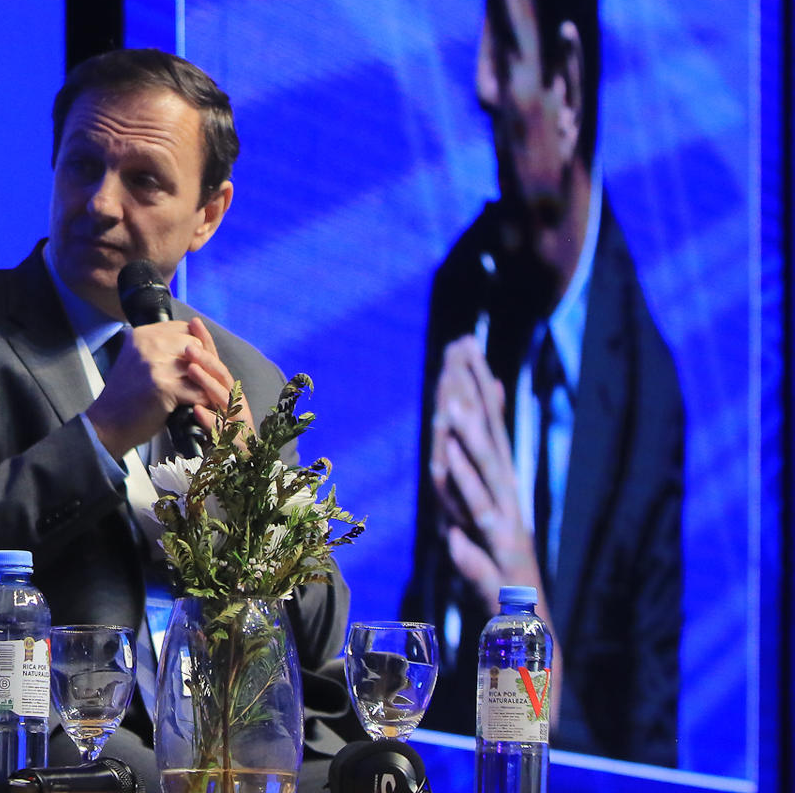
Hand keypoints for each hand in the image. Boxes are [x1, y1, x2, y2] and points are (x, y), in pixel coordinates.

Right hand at [87, 317, 251, 457]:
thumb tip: (197, 343)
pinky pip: (197, 391)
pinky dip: (202, 402)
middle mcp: (148, 344)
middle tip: (202, 382)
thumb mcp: (138, 360)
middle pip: (196, 345)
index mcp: (142, 334)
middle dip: (203, 365)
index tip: (195, 363)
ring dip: (205, 384)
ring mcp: (155, 364)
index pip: (185, 329)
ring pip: (200, 368)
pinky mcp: (163, 387)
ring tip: (204, 396)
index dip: (195, 347)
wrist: (107, 423)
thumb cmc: (126, 396)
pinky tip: (198, 407)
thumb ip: (161, 348)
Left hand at [430, 338, 558, 675]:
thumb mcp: (477, 514)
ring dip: (468, 433)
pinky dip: (462, 484)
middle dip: (472, 390)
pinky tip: (446, 457)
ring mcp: (503, 518)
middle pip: (487, 433)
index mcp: (499, 482)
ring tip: (452, 398)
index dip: (475, 383)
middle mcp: (504, 492)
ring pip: (482, 467)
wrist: (524, 626)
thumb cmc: (497, 568)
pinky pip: (476, 511)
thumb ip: (466, 476)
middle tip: (460, 346)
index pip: (487, 423)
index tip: (461, 343)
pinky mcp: (499, 546)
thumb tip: (454, 445)